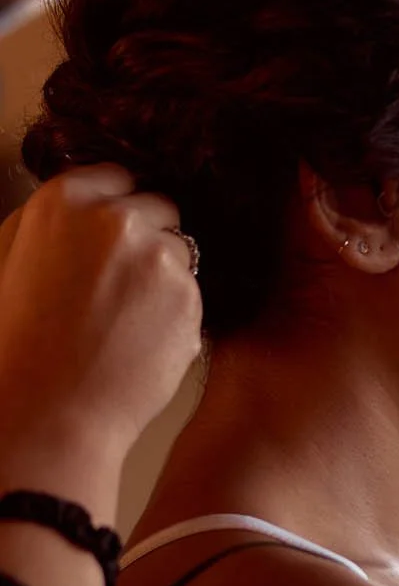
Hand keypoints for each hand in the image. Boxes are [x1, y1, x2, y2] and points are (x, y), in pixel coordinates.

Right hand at [0, 167, 201, 501]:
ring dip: (166, 277)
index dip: (120, 209)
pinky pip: (193, 293)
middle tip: (119, 287)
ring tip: (125, 320)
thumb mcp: (15, 256)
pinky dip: (177, 314)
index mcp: (63, 201)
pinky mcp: (189, 296)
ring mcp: (157, 255)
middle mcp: (115, 218)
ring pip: (182, 251)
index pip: (119, 177)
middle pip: (160, 207)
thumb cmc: (22, 339)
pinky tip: (141, 340)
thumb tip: (95, 192)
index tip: (114, 236)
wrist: (47, 409)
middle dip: (149, 238)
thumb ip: (57, 219)